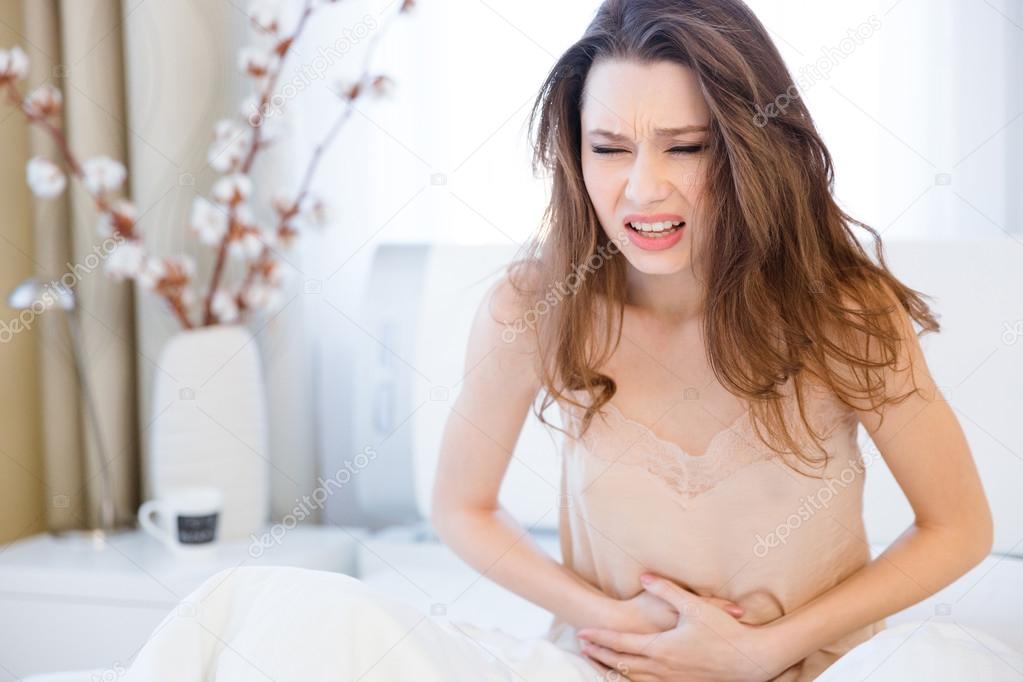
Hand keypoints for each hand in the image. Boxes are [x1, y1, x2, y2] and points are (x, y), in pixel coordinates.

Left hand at [578, 573, 781, 681]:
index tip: (582, 633)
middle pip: (622, 663)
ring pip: (634, 678)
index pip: (621, 644)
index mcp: (661, 649)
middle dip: (601, 654)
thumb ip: (666, 588)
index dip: (600, 638)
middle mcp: (662, 669)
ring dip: (614, 669)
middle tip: (582, 646)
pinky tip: (632, 677)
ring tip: (600, 662)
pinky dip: (635, 681)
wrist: (750, 660)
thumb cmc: (724, 632)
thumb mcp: (693, 606)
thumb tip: (645, 575)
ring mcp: (673, 680)